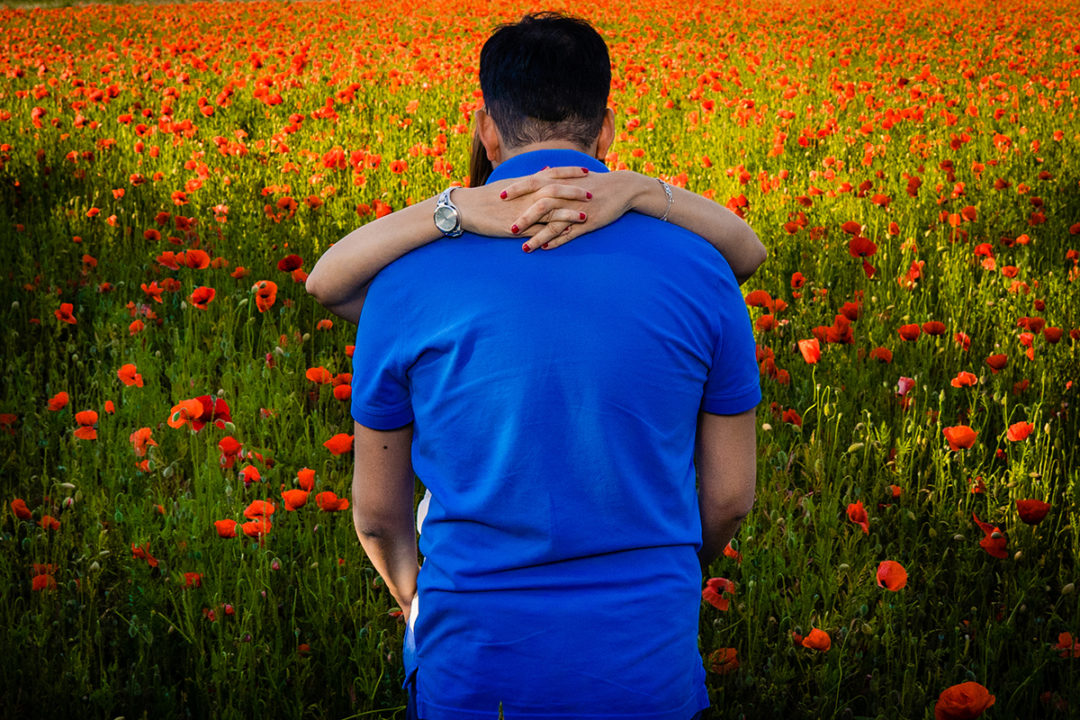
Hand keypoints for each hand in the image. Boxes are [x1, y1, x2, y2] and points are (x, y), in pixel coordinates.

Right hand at [457, 166, 592, 245]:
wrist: (466, 208)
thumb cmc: (487, 196)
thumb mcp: (510, 183)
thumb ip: (530, 179)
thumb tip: (546, 170)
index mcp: (525, 182)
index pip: (552, 173)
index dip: (570, 172)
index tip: (586, 171)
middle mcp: (526, 194)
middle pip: (555, 190)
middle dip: (574, 191)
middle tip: (592, 193)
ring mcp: (522, 211)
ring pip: (550, 210)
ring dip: (568, 213)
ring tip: (585, 216)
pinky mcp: (516, 227)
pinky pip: (539, 230)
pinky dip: (553, 231)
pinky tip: (566, 234)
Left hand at [500, 169, 641, 250]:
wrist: (622, 188)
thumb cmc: (595, 182)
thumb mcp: (574, 176)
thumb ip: (555, 177)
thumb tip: (540, 172)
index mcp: (561, 181)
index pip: (533, 183)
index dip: (516, 189)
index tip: (500, 196)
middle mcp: (566, 195)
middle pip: (540, 206)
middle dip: (523, 218)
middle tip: (507, 228)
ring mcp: (576, 210)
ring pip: (553, 224)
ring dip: (537, 237)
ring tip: (524, 248)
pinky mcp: (587, 222)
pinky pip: (569, 234)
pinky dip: (556, 241)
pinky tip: (545, 249)